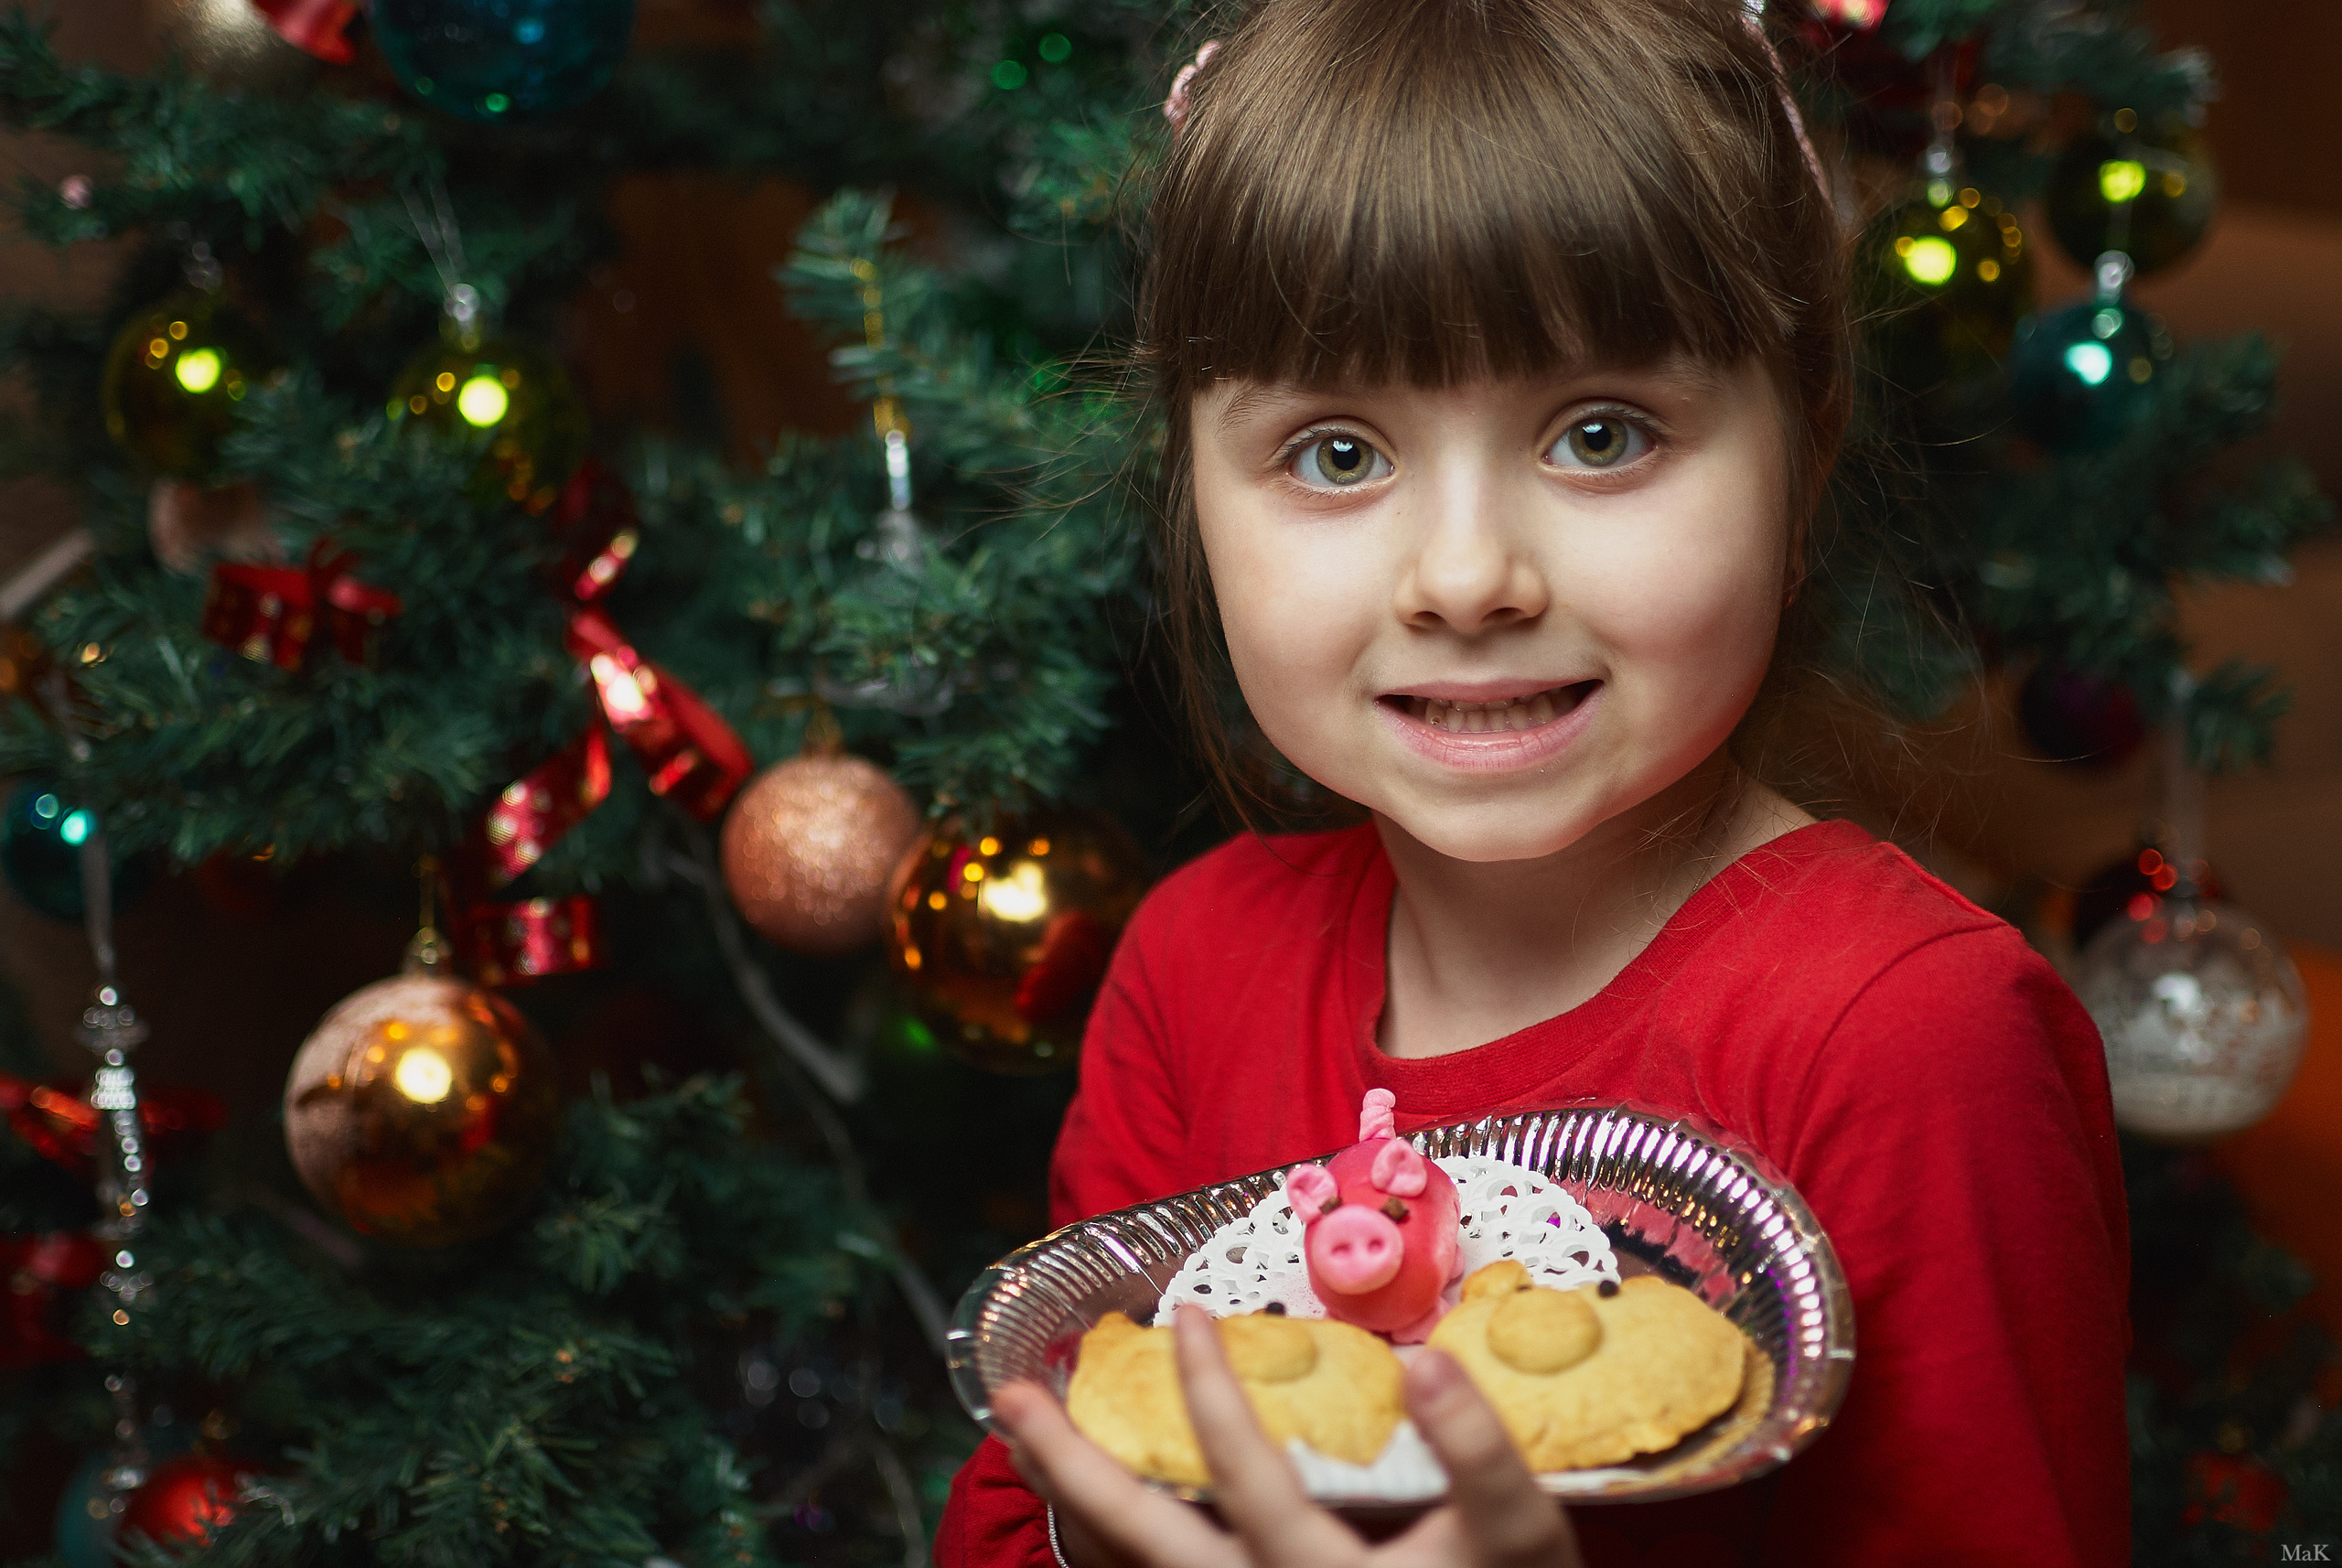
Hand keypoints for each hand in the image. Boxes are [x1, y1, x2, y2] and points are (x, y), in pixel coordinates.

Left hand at [992, 1305, 1581, 1567]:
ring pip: (1136, 1559)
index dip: (1232, 1391)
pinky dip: (1111, 1532)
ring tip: (1019, 1424)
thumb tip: (1427, 1362)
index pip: (1255, 1472)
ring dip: (1073, 1489)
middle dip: (1075, 1463)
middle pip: (1146, 1540)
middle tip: (1014, 1398)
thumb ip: (1479, 1453)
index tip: (1200, 1317)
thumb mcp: (1524, 1541)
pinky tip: (1083, 1487)